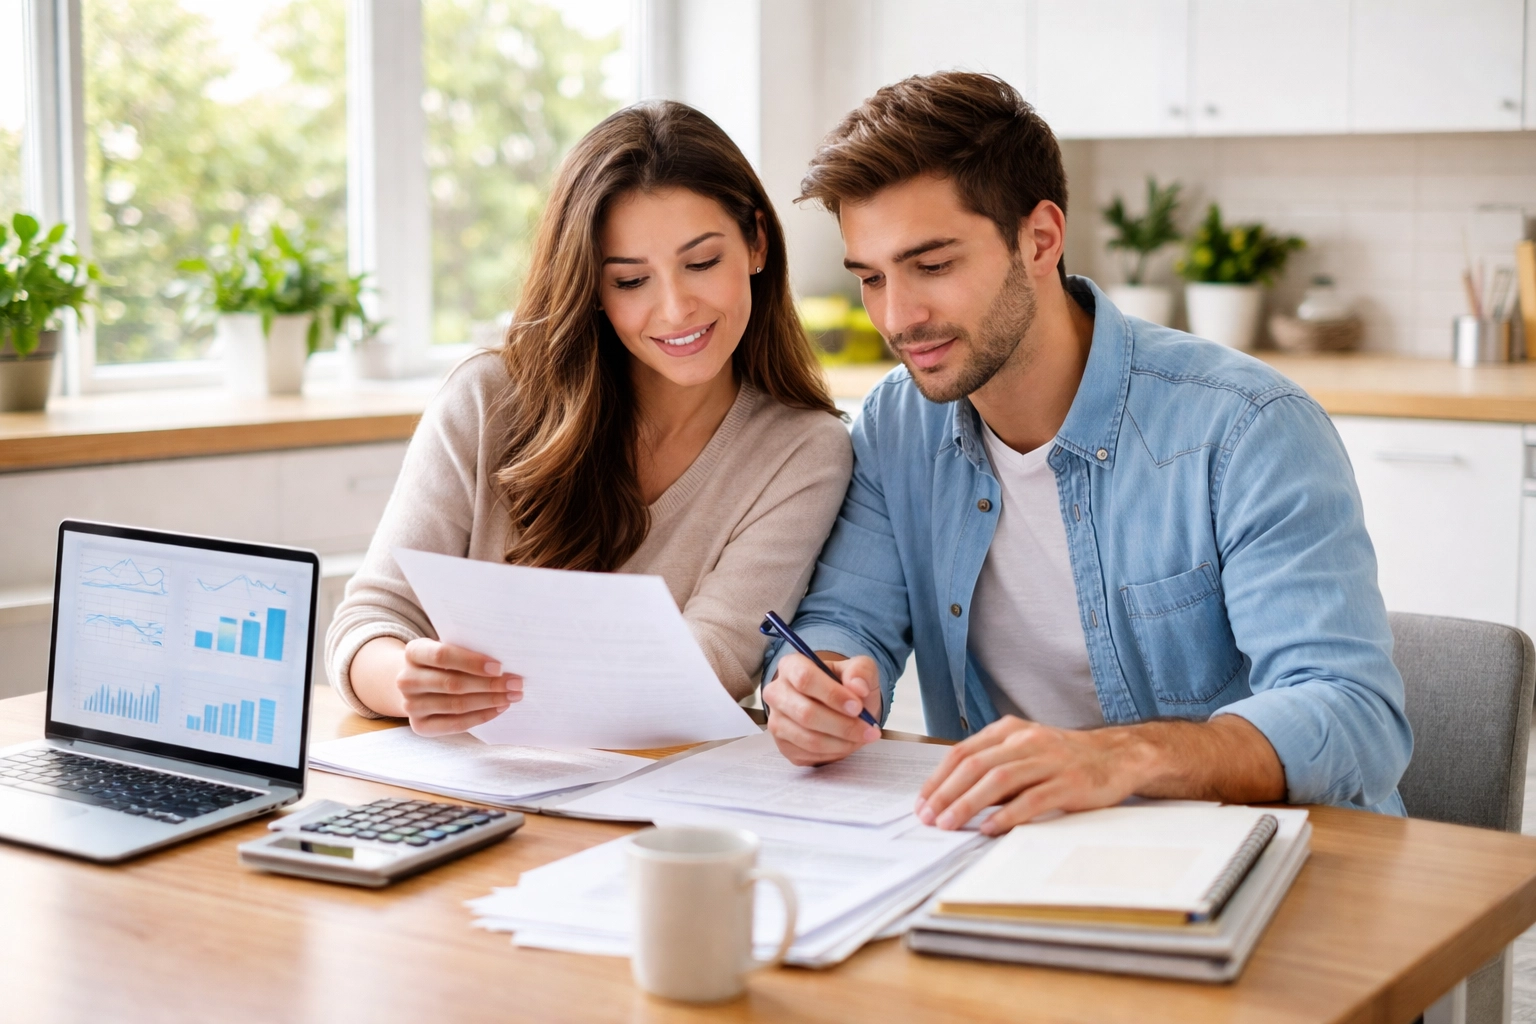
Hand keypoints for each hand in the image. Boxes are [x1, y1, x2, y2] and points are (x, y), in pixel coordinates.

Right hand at [397, 638, 522, 736]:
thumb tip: (506, 661)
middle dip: (489, 684)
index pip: (442, 656)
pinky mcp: (419, 726)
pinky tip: (498, 709)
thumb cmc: (442, 662)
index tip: (499, 667)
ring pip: (456, 705)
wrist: (416, 683)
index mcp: (413, 652)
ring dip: (489, 701)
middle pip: (452, 684)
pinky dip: (480, 717)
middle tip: (516, 683)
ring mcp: (410, 705)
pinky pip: (454, 724)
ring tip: (512, 696)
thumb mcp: (448, 648)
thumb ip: (468, 650)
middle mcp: (406, 679)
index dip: (472, 662)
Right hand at [764, 652, 881, 765]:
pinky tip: (847, 744)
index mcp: (791, 666)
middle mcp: (776, 693)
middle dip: (843, 725)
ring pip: (808, 738)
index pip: (805, 678)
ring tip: (862, 737)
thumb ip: (861, 672)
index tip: (857, 707)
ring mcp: (776, 721)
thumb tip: (858, 687)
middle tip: (868, 729)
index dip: (832, 694)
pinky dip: (834, 753)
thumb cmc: (846, 686)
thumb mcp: (860, 670)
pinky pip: (809, 754)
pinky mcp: (783, 745)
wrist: (840, 708)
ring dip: (842, 742)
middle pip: (806, 713)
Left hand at [915, 716, 1142, 834]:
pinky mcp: (1069, 783)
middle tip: (928, 817)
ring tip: (949, 824)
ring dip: (968, 803)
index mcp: (1010, 730)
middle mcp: (1026, 741)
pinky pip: (1032, 799)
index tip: (922, 802)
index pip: (963, 752)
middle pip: (975, 765)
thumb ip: (992, 768)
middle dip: (946, 793)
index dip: (938, 778)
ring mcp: (1049, 760)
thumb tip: (951, 797)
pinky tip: (989, 828)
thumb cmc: (1063, 758)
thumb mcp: (1024, 752)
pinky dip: (1007, 815)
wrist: (1117, 756)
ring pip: (999, 780)